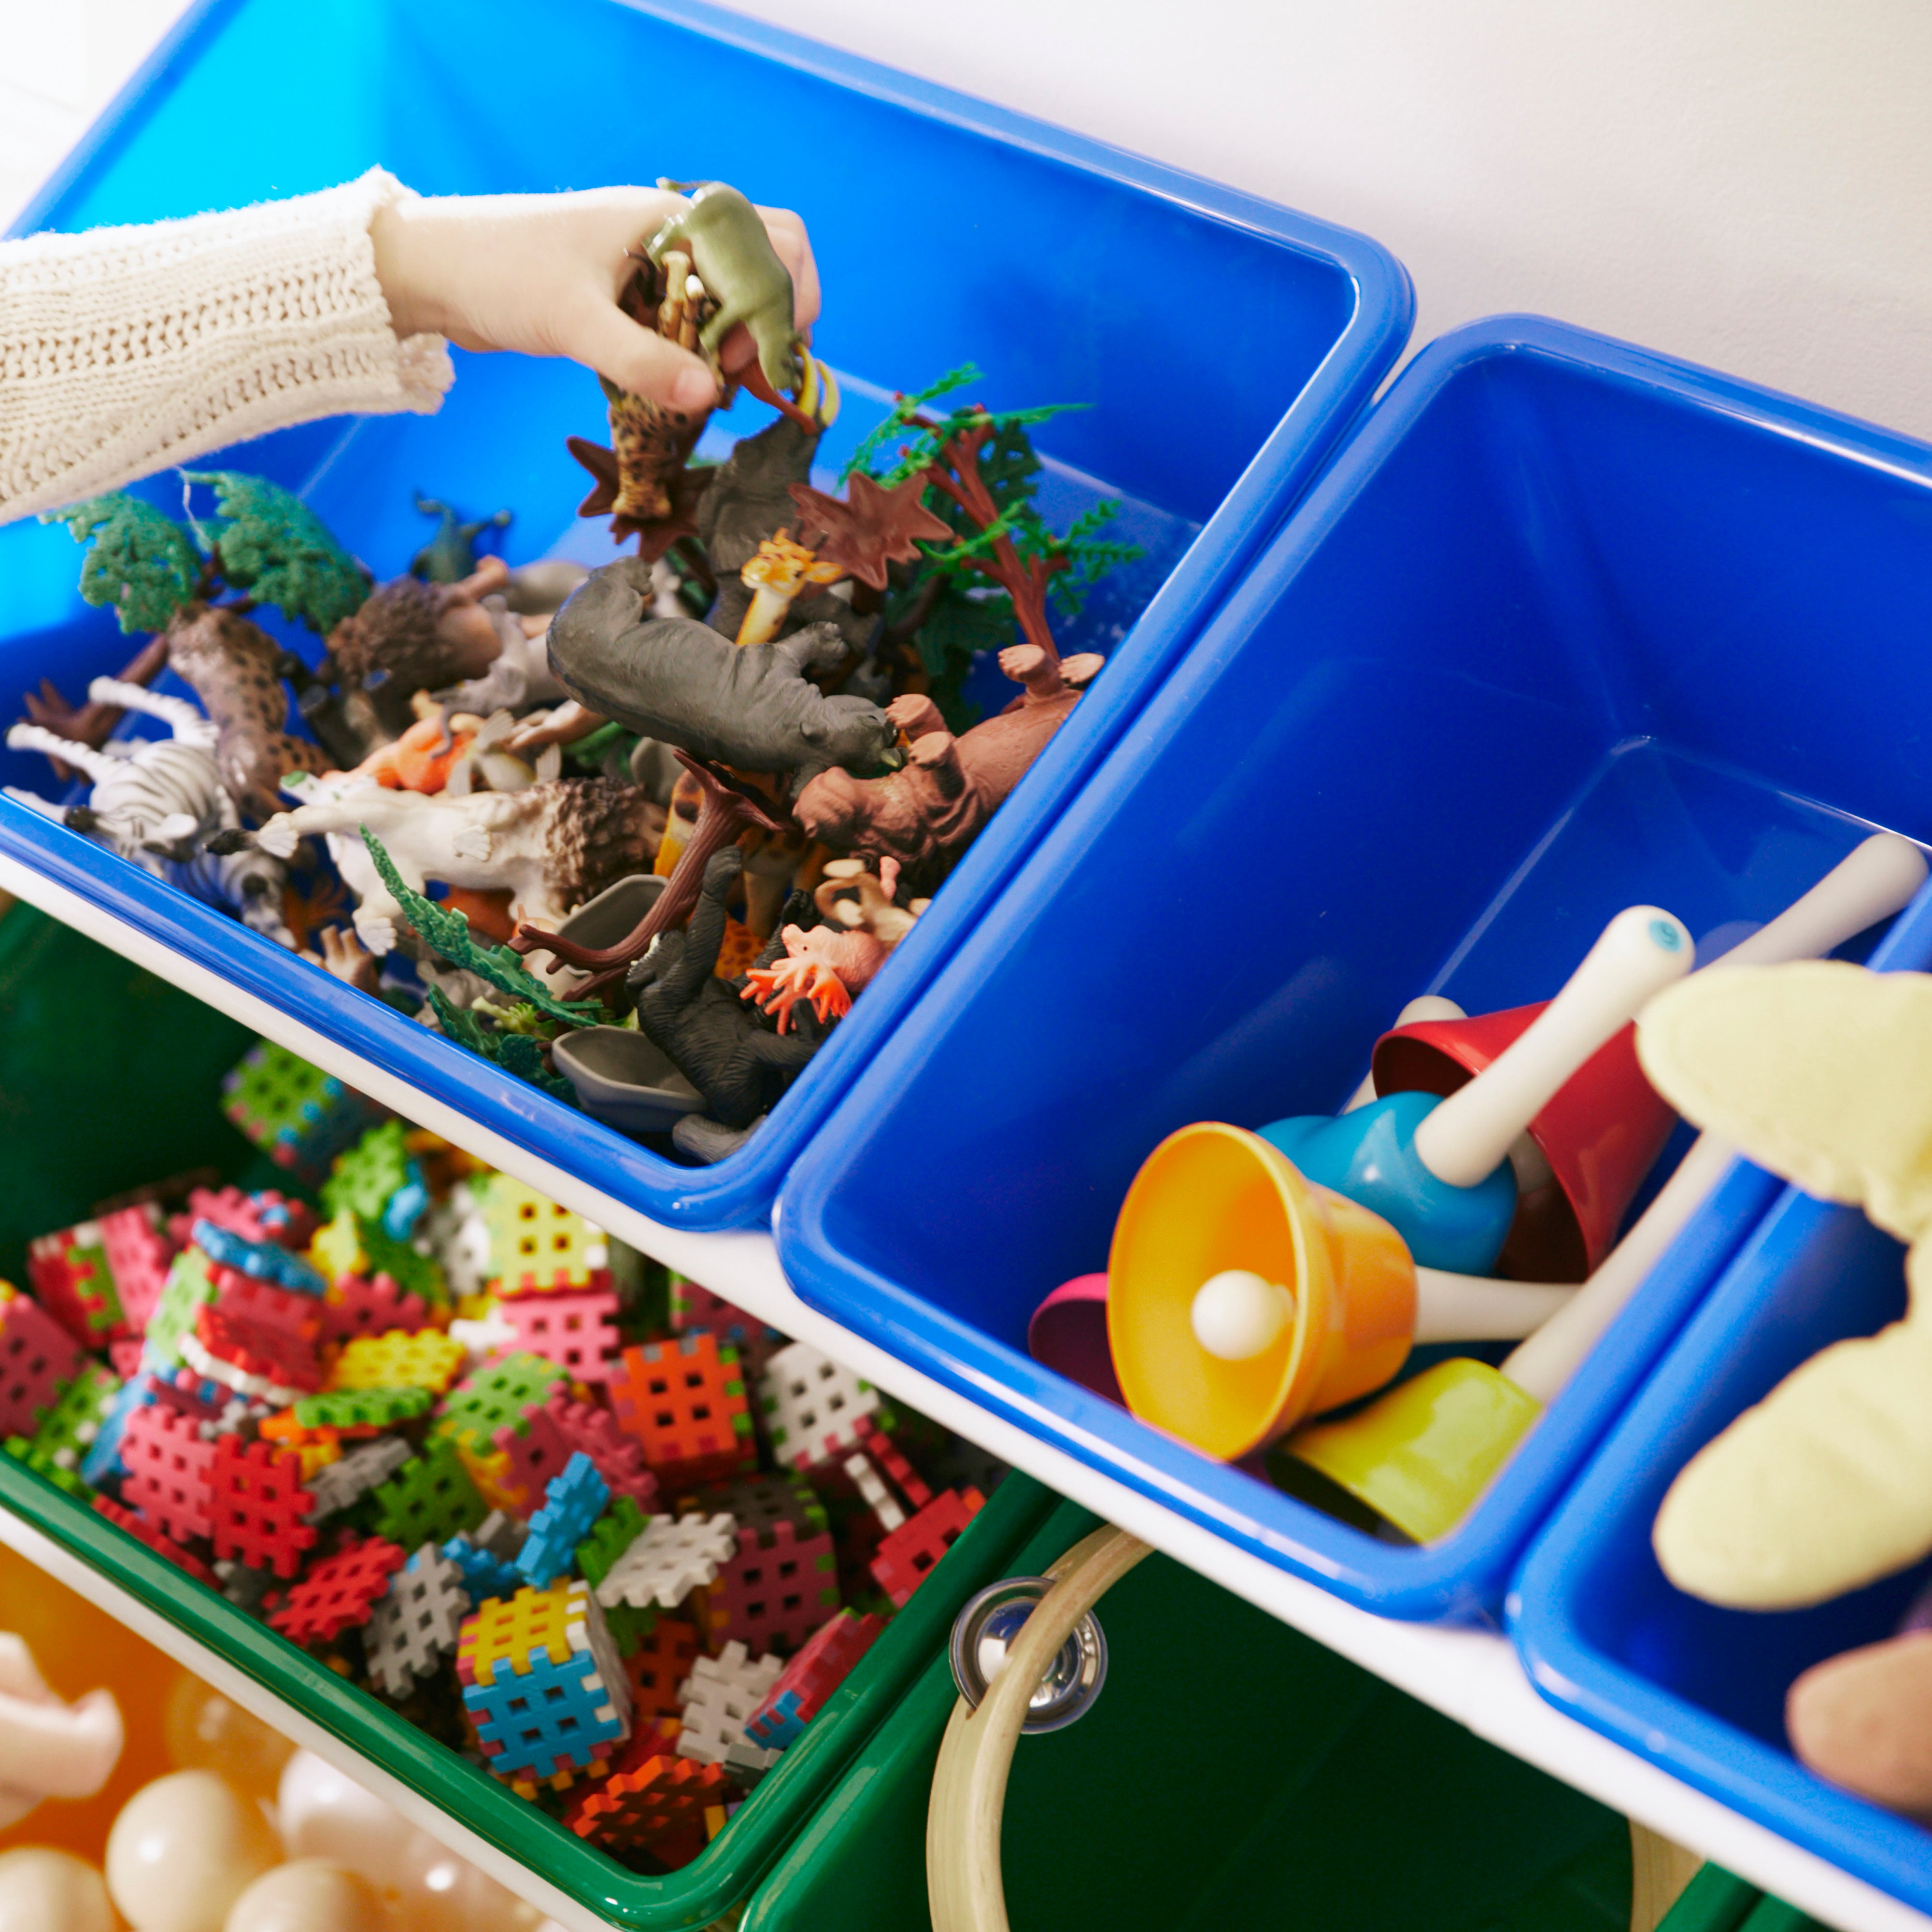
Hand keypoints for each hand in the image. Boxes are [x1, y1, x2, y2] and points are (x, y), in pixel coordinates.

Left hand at [371, 187, 819, 412]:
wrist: (436, 270)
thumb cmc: (501, 273)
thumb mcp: (575, 322)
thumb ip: (643, 361)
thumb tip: (708, 398)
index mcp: (673, 220)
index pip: (775, 246)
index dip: (780, 307)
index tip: (744, 360)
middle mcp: (676, 234)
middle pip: (770, 263)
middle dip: (774, 320)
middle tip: (739, 373)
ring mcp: (660, 262)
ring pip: (736, 292)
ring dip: (741, 339)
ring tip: (715, 385)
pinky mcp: (638, 293)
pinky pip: (698, 315)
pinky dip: (706, 350)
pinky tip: (686, 384)